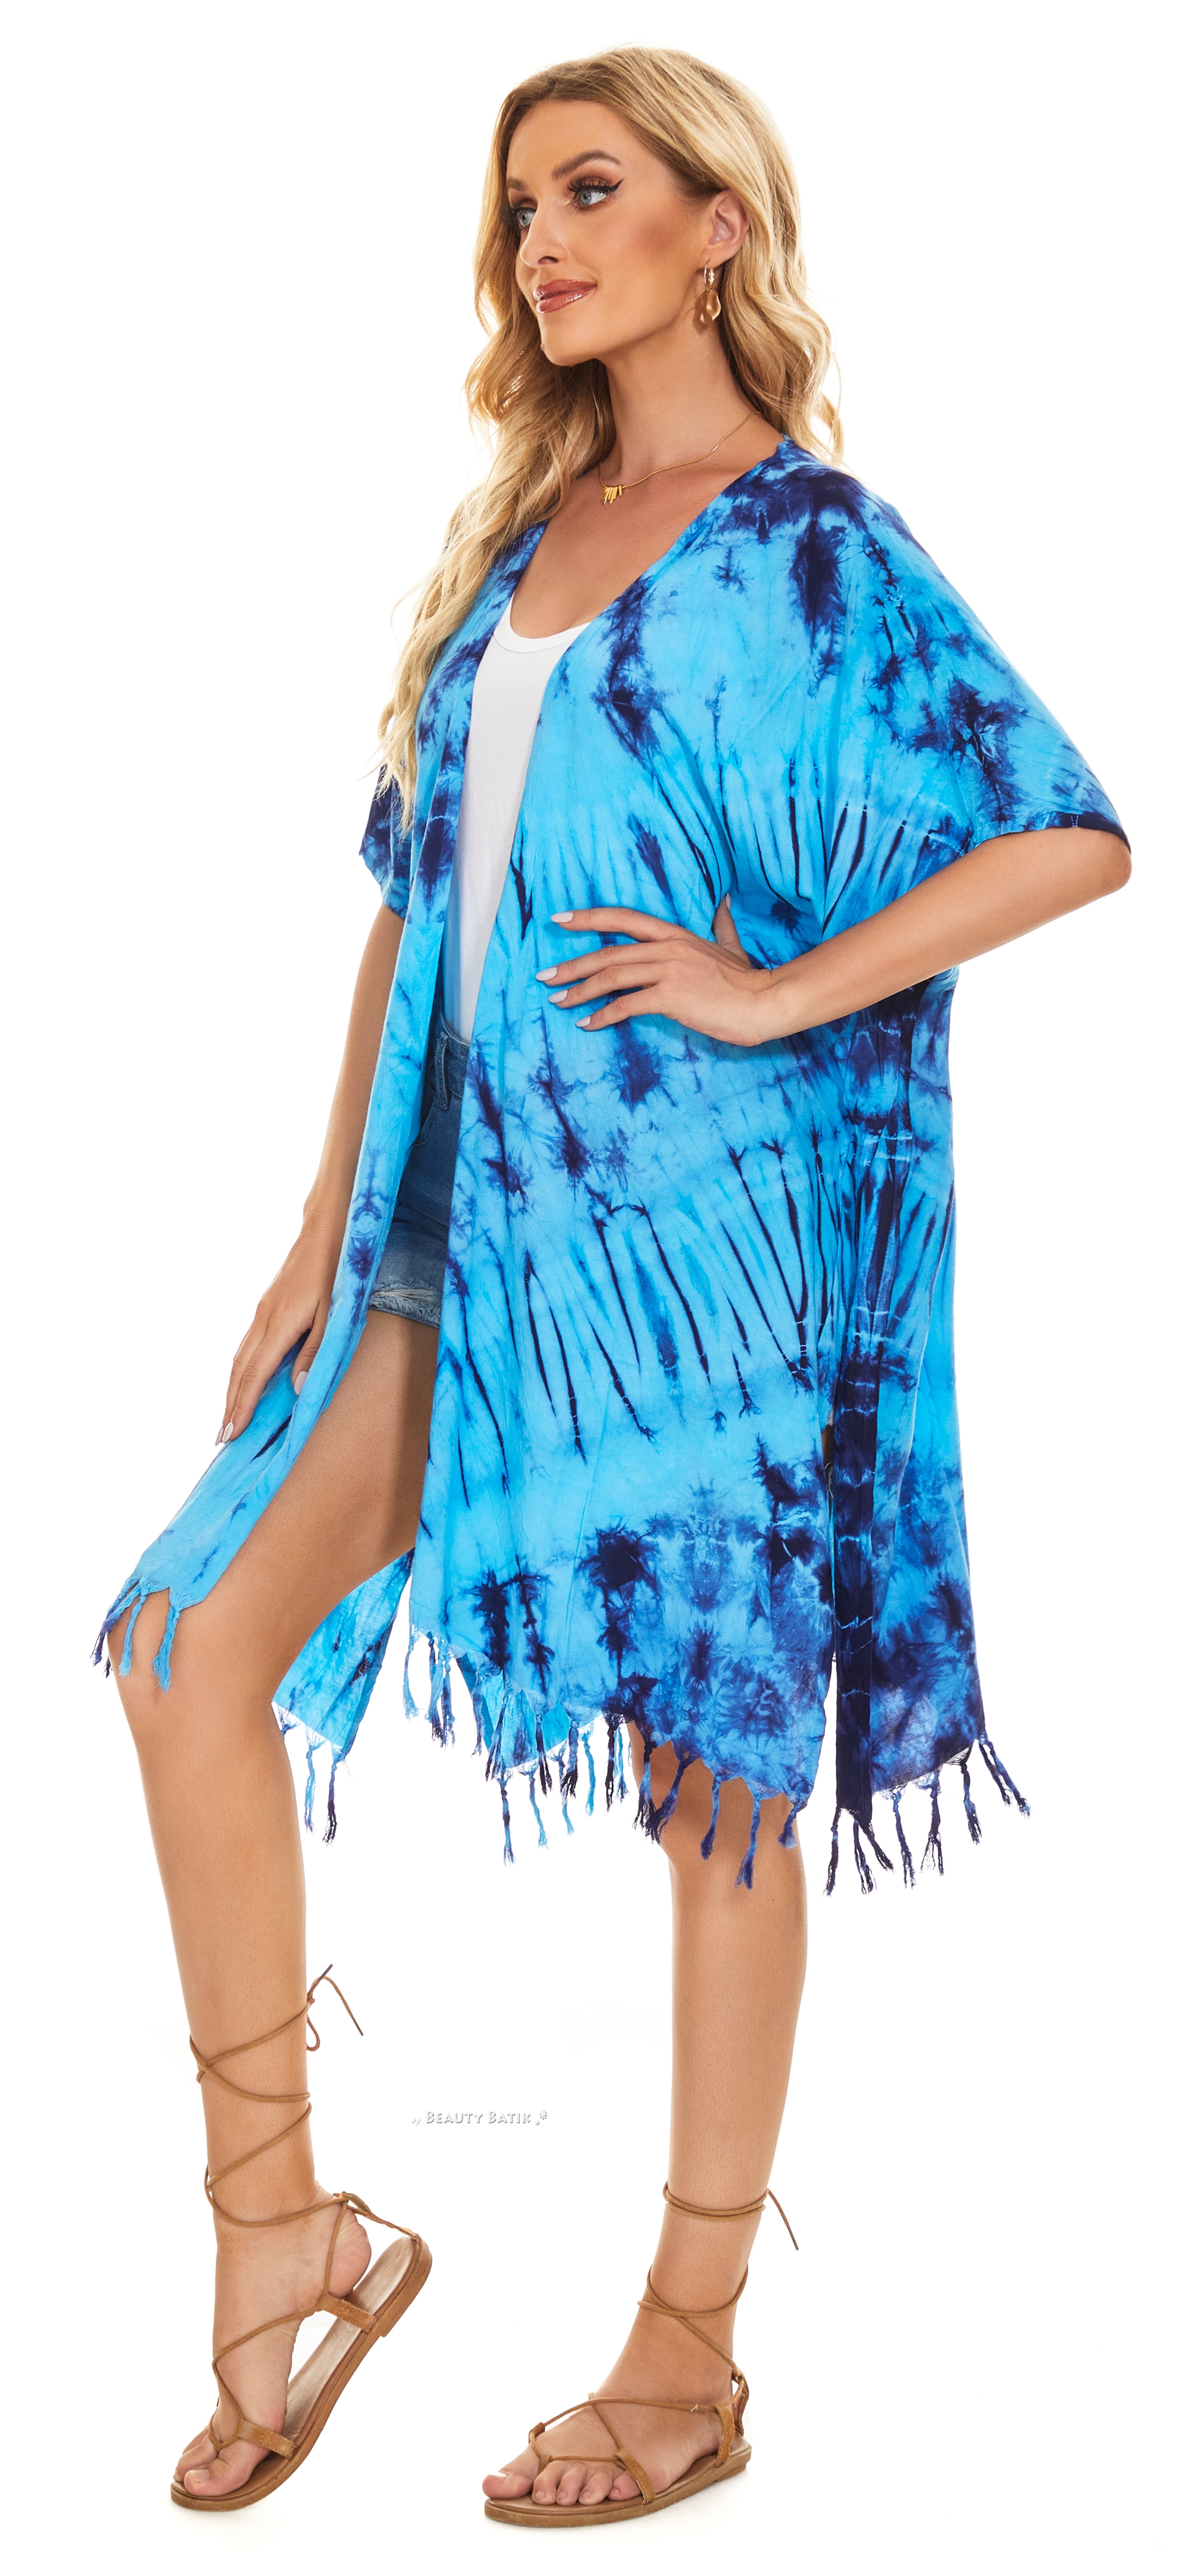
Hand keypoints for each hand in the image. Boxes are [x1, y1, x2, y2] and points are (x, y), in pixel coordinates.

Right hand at [218, 1215, 341, 1443]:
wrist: (326, 1228)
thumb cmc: (337, 1270)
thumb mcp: (335, 1312)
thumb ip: (316, 1351)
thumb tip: (296, 1389)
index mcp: (279, 1324)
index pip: (255, 1375)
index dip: (241, 1406)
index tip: (230, 1433)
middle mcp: (263, 1319)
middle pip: (239, 1370)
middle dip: (229, 1404)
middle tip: (221, 1437)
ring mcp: (262, 1312)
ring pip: (239, 1357)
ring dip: (231, 1389)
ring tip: (227, 1416)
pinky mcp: (266, 1306)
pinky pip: (246, 1345)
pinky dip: (240, 1369)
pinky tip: (242, 1381)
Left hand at [536, 894, 777, 1045]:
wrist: (766, 1001)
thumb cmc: (749, 981)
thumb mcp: (733, 946)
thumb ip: (722, 925)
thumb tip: (723, 902)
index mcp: (675, 935)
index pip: (624, 918)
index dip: (589, 918)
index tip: (559, 920)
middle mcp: (667, 948)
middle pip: (607, 953)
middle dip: (571, 965)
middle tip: (545, 976)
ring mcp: (668, 971)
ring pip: (610, 977)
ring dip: (579, 990)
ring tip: (558, 1000)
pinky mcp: (670, 997)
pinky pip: (626, 1006)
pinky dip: (602, 1016)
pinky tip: (587, 1024)